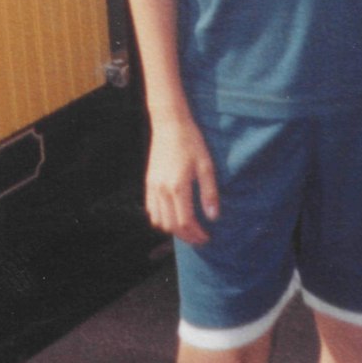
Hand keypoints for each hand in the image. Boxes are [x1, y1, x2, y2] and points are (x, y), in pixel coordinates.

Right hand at [145, 112, 219, 244]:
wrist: (169, 124)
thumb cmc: (191, 142)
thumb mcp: (206, 165)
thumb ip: (209, 193)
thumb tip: (213, 217)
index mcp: (178, 186)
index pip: (185, 221)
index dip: (196, 234)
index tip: (207, 237)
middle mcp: (162, 190)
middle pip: (171, 225)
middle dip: (186, 236)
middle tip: (199, 238)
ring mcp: (153, 187)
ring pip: (158, 221)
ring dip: (173, 230)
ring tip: (187, 229)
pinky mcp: (148, 183)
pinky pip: (150, 210)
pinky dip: (160, 219)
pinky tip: (172, 217)